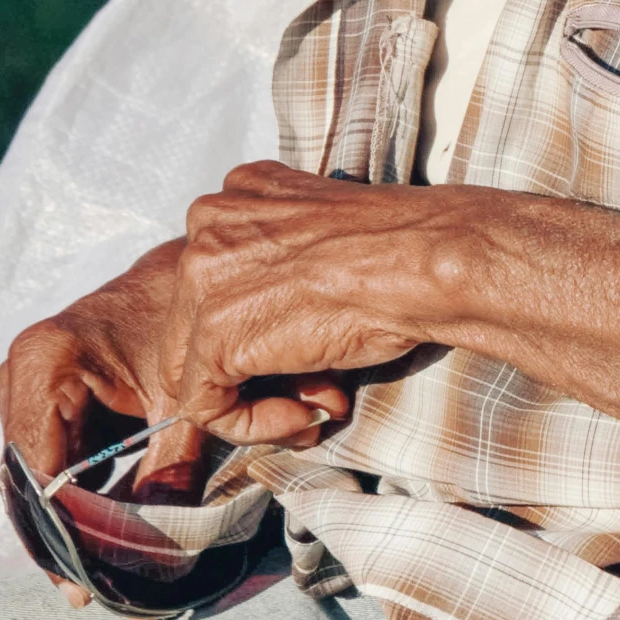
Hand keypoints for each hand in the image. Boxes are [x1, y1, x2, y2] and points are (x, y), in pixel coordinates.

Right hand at [0, 239, 214, 607]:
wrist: (193, 274)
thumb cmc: (193, 324)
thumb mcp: (187, 403)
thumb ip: (170, 472)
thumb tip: (164, 559)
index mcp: (46, 362)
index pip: (39, 471)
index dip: (63, 534)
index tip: (86, 588)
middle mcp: (21, 374)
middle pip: (28, 480)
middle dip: (61, 542)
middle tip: (90, 600)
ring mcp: (25, 386)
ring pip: (35, 479)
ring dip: (66, 529)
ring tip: (96, 588)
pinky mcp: (42, 399)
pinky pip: (49, 462)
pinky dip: (75, 502)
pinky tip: (100, 546)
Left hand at [161, 162, 448, 443]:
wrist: (423, 263)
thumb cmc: (401, 252)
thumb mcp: (323, 236)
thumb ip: (282, 265)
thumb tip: (275, 333)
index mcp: (237, 193)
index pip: (217, 281)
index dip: (260, 328)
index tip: (311, 349)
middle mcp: (207, 223)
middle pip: (199, 323)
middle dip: (257, 367)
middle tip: (319, 390)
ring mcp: (202, 276)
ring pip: (195, 367)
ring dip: (257, 400)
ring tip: (316, 408)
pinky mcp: (213, 334)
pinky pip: (203, 405)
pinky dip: (251, 426)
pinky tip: (306, 418)